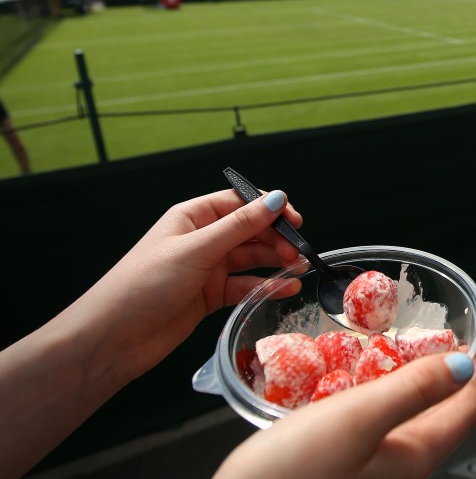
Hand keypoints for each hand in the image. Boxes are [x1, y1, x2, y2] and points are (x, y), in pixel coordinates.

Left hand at [0, 189, 303, 476]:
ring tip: (300, 268)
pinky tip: (286, 289)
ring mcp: (206, 268)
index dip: (269, 208)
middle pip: (250, 231)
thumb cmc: (143, 285)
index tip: (295, 221)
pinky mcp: (210, 296)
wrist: (113, 339)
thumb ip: (240, 226)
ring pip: (251, 259)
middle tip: (300, 252)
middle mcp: (201, 239)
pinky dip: (266, 286)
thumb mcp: (196, 250)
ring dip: (276, 262)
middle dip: (277, 238)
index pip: (240, 203)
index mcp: (192, 217)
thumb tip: (276, 198)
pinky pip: (245, 286)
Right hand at [215, 353, 475, 478]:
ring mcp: (370, 474)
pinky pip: (366, 432)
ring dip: (399, 386)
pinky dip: (365, 402)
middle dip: (435, 375)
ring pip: (400, 423)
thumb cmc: (293, 475)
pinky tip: (340, 389)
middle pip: (436, 417)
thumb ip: (413, 390)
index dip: (469, 372)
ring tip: (383, 355)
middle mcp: (398, 471)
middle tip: (422, 341)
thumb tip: (465, 366)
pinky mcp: (340, 472)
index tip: (464, 341)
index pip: (465, 412)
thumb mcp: (359, 418)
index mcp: (414, 457)